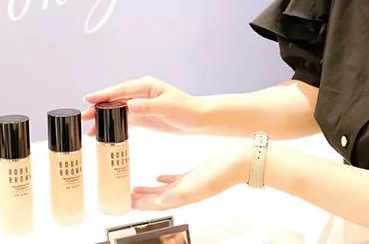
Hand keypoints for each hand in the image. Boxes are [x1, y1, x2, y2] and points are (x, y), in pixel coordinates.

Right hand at [82, 76, 206, 136]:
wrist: (198, 120)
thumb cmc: (186, 109)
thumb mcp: (167, 107)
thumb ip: (147, 106)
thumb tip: (129, 106)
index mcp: (146, 86)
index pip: (121, 90)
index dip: (104, 94)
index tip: (89, 98)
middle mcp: (141, 94)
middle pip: (115, 100)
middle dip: (99, 107)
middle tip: (84, 116)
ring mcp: (141, 106)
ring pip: (117, 111)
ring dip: (104, 119)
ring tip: (89, 129)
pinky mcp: (143, 118)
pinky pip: (124, 121)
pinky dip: (113, 126)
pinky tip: (103, 134)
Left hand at [131, 143, 249, 210]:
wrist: (242, 161)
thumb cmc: (224, 172)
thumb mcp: (198, 182)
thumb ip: (179, 193)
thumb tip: (160, 203)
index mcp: (186, 196)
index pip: (157, 205)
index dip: (141, 206)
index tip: (127, 205)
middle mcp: (187, 192)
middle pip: (158, 200)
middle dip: (141, 201)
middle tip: (126, 199)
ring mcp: (192, 184)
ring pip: (165, 191)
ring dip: (150, 192)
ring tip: (136, 190)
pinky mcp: (196, 174)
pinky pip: (176, 180)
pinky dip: (165, 180)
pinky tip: (159, 177)